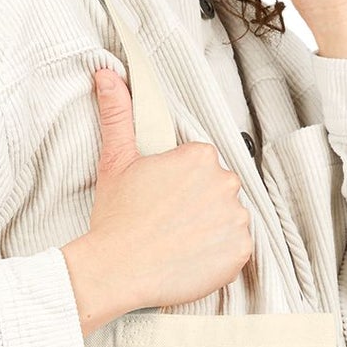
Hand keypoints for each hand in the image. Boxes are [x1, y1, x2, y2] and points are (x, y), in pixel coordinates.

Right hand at [61, 66, 253, 327]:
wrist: (116, 271)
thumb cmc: (116, 218)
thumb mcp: (116, 161)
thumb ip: (118, 114)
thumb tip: (106, 75)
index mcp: (200, 156)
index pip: (201, 165)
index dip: (180, 183)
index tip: (161, 199)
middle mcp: (225, 182)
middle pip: (218, 189)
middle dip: (198, 203)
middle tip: (167, 221)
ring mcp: (236, 218)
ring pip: (229, 217)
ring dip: (210, 228)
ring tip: (178, 241)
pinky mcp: (240, 252)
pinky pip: (237, 248)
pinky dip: (220, 254)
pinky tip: (191, 256)